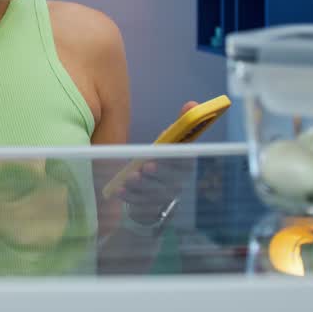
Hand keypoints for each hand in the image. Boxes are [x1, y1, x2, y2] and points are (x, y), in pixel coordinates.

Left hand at [116, 101, 197, 226]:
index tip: (157, 157)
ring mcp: (165, 198)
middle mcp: (178, 183)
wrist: (152, 188)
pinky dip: (130, 198)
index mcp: (184, 165)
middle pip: (170, 181)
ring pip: (155, 194)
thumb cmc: (162, 159)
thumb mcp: (169, 141)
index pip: (184, 163)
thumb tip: (192, 104)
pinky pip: (142, 205)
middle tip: (144, 168)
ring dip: (141, 186)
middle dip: (157, 174)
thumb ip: (180, 124)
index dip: (172, 161)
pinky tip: (120, 190)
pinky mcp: (151, 208)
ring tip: (130, 178)